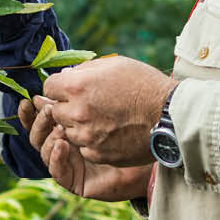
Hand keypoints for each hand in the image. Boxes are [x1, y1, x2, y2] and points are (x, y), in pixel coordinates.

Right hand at [21, 96, 151, 201]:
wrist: (156, 144)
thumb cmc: (133, 120)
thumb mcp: (103, 100)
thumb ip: (83, 92)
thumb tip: (59, 79)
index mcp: (69, 123)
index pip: (41, 117)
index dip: (32, 110)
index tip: (30, 100)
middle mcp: (66, 142)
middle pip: (38, 134)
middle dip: (37, 122)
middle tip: (47, 111)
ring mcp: (70, 162)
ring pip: (44, 152)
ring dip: (47, 138)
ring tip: (60, 128)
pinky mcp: (76, 180)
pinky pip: (58, 172)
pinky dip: (56, 159)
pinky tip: (63, 145)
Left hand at [38, 56, 178, 167]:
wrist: (170, 116)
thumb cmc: (145, 85)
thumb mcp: (115, 65)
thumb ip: (85, 70)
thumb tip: (66, 76)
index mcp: (78, 86)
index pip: (49, 86)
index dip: (59, 86)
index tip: (70, 88)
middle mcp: (77, 112)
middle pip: (55, 111)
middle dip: (67, 106)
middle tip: (89, 104)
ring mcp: (86, 136)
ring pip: (68, 131)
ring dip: (79, 125)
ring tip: (103, 119)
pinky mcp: (97, 154)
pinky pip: (83, 147)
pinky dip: (92, 141)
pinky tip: (110, 132)